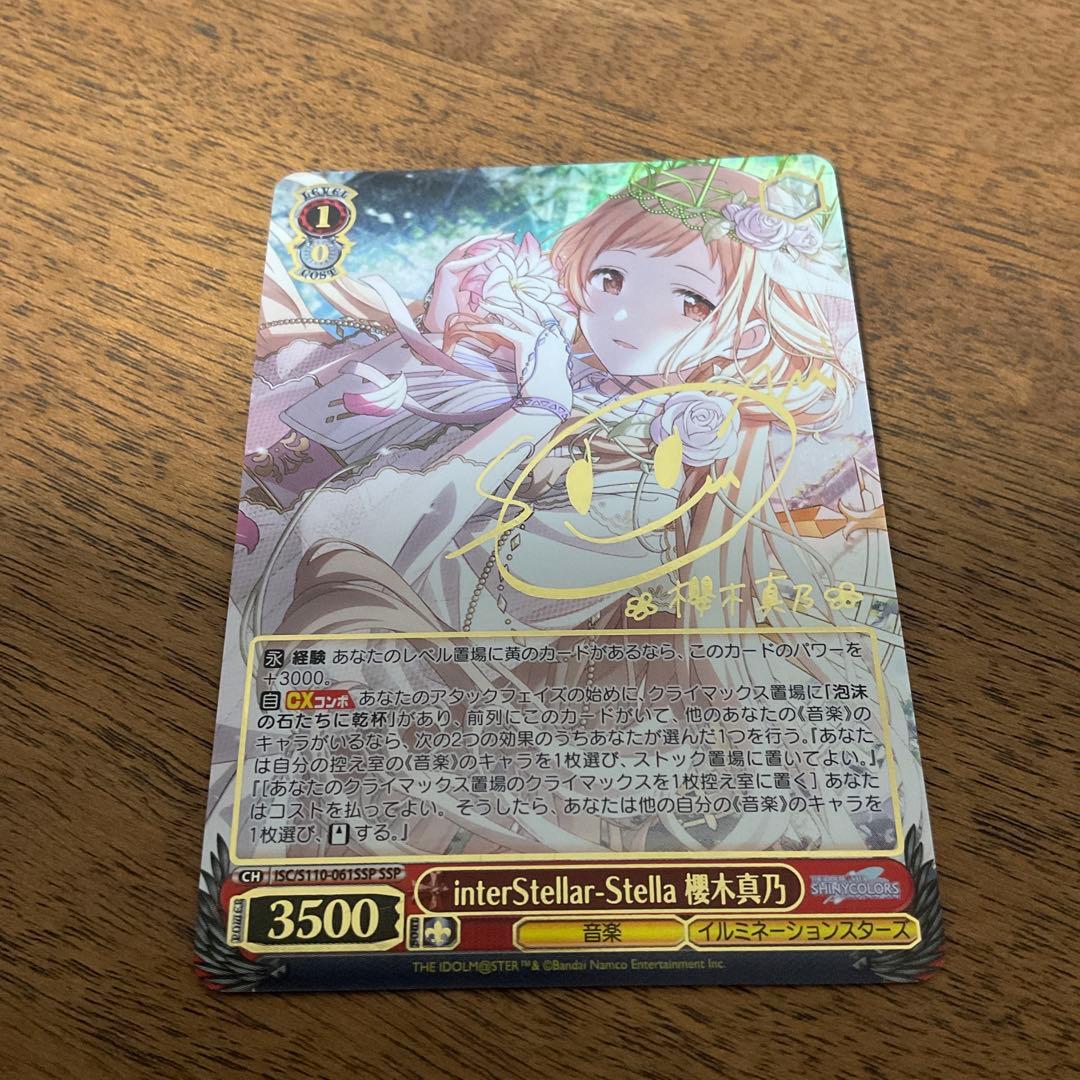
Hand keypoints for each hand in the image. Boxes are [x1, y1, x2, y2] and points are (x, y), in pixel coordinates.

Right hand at [423, 233, 512, 333]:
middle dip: (492, 239)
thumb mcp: (481, 301)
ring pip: (469, 248)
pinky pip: (466, 260)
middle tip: (510, 235)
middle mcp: (452, 266)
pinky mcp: (445, 271)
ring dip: (486, 241)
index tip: (511, 243)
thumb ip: (491, 292)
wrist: (442, 327)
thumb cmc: (460, 318)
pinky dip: (481, 256)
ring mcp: (446, 267)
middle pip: (473, 246)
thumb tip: (511, 290)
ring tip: (503, 237)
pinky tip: (495, 251)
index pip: (477, 253)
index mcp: (460, 271)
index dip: (493, 246)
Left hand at [470, 299, 573, 414]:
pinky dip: (488, 327)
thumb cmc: (552, 391)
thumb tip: (536, 358)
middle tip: (517, 291)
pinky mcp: (525, 342)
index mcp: (564, 343)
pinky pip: (503, 329)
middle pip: (543, 309)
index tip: (547, 306)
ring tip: (487, 304)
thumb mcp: (555, 372)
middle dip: (529, 299)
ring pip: (517, 316)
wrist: (549, 397)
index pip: (567, 319)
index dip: (556, 311)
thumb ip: (549, 359)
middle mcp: (555, 336)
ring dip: (499, 308)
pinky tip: (476, 328)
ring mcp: (540, 337)